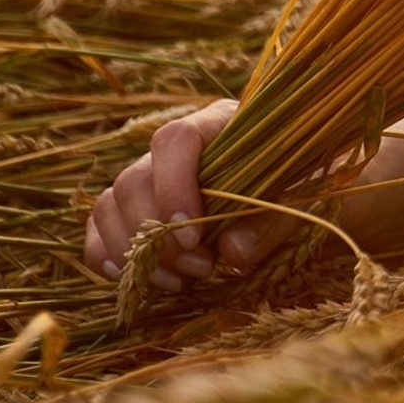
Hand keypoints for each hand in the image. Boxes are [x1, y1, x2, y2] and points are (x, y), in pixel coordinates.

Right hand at [84, 98, 294, 292]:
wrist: (300, 182)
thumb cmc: (306, 179)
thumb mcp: (305, 192)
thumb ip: (274, 219)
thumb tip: (232, 251)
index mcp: (219, 122)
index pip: (174, 140)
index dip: (173, 187)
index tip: (194, 236)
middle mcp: (176, 146)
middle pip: (134, 180)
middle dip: (158, 235)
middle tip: (200, 267)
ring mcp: (150, 174)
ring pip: (110, 204)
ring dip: (135, 252)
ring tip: (181, 279)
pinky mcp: (134, 207)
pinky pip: (97, 230)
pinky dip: (108, 258)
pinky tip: (143, 280)